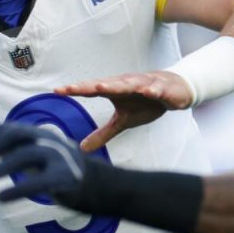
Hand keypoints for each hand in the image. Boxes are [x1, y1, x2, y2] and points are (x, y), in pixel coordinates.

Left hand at [0, 123, 87, 202]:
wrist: (103, 185)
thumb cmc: (62, 170)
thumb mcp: (36, 155)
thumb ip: (11, 149)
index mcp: (41, 135)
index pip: (10, 128)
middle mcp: (49, 141)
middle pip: (16, 136)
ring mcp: (59, 158)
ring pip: (26, 155)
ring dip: (2, 166)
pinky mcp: (65, 178)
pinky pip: (38, 182)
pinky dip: (18, 189)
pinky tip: (1, 197)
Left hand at [55, 71, 192, 151]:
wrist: (176, 90)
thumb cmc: (145, 102)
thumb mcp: (123, 122)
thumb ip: (103, 133)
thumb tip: (83, 148)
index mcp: (115, 90)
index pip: (92, 90)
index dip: (75, 90)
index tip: (58, 91)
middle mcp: (126, 84)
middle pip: (106, 84)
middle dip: (90, 86)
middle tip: (73, 88)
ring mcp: (144, 84)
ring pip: (129, 84)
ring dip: (116, 85)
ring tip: (101, 88)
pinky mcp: (161, 88)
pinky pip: (156, 89)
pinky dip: (152, 90)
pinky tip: (147, 92)